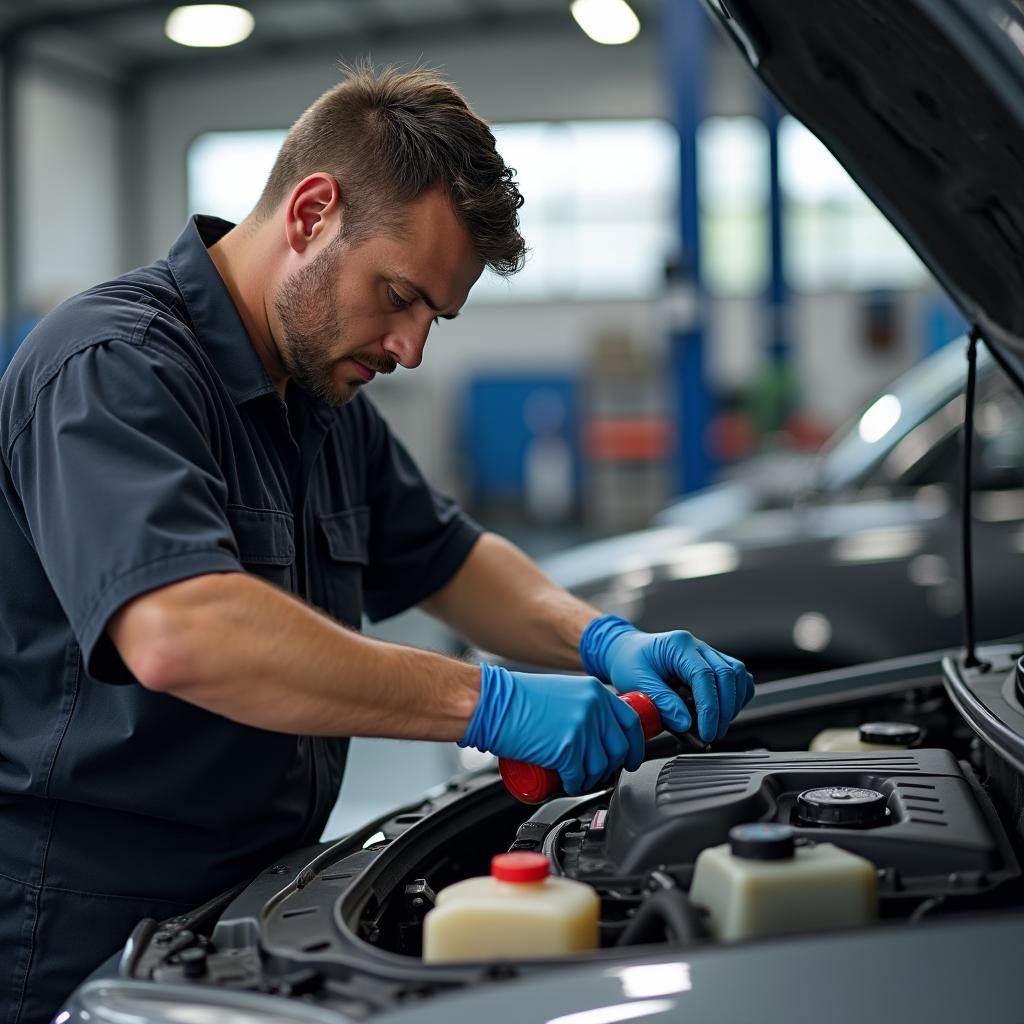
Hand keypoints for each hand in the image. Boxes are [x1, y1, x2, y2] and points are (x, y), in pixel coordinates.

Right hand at [459, 664, 645, 794]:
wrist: (493, 704)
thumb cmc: (517, 698)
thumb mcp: (562, 690)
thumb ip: (583, 705)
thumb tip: (599, 730)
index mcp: (595, 691)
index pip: (630, 722)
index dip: (634, 745)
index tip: (630, 757)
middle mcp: (594, 709)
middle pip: (618, 749)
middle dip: (611, 766)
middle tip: (597, 771)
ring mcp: (582, 730)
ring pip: (600, 767)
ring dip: (591, 779)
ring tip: (577, 777)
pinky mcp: (567, 752)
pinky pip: (579, 778)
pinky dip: (575, 786)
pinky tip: (566, 784)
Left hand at [579, 615, 753, 741]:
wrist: (626, 652)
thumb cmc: (629, 663)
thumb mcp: (637, 683)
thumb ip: (662, 702)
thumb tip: (686, 724)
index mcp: (679, 646)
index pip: (705, 676)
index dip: (710, 708)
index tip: (706, 732)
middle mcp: (698, 646)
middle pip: (728, 675)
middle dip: (724, 711)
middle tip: (712, 734)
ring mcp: (708, 654)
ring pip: (737, 675)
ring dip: (733, 704)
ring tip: (716, 726)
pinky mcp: (713, 664)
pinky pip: (736, 678)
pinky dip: (735, 698)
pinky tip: (722, 713)